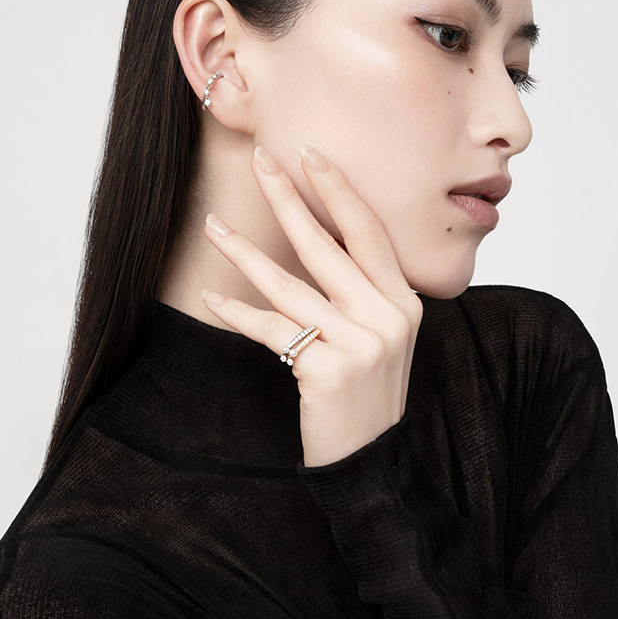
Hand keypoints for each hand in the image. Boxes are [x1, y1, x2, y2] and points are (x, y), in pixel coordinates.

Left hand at [201, 144, 423, 466]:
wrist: (371, 462)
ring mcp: (359, 345)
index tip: (310, 156)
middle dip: (288, 199)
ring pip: (289, 286)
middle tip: (261, 162)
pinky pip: (272, 331)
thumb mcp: (383, 337)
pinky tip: (212, 297)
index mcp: (403, 302)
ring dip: (245, 253)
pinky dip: (238, 314)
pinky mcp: (326, 371)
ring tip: (213, 226)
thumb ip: (362, 293)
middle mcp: (387, 317)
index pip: (369, 233)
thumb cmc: (369, 393)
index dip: (339, 191)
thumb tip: (316, 242)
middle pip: (327, 246)